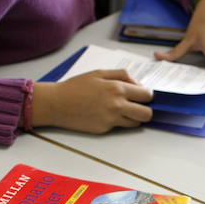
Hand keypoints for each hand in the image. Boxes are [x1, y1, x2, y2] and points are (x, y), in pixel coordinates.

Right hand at [31, 70, 152, 132]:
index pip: (146, 95)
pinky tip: (107, 114)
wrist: (57, 103)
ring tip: (122, 110)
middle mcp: (117, 105)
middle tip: (138, 106)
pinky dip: (118, 122)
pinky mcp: (105, 129)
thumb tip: (138, 84)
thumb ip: (122, 75)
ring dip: (134, 117)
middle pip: (147, 114)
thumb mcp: (99, 73)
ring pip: (136, 123)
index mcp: (116, 88)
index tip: (143, 95)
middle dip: (146, 109)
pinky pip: (120, 127)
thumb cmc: (76, 86)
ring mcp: (111, 119)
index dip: (147, 95)